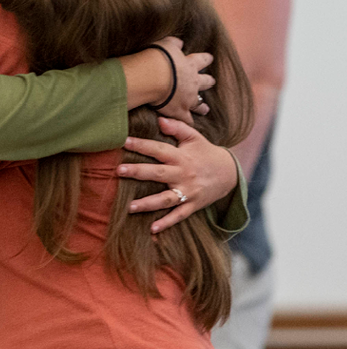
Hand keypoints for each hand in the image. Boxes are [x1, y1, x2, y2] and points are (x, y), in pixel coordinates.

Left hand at [117, 117, 237, 232]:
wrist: (230, 174)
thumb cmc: (206, 153)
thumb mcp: (194, 138)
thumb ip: (177, 128)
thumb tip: (159, 119)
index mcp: (181, 157)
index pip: (159, 150)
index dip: (141, 145)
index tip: (123, 141)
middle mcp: (183, 175)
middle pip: (158, 174)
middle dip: (138, 172)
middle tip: (118, 170)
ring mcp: (188, 192)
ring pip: (166, 199)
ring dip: (148, 204)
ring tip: (130, 207)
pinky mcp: (193, 205)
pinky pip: (179, 216)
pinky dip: (166, 223)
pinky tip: (152, 229)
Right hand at [152, 37, 214, 122]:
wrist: (151, 77)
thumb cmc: (157, 58)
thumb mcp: (166, 44)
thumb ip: (174, 44)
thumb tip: (179, 43)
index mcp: (190, 65)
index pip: (203, 60)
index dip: (206, 59)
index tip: (209, 58)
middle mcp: (193, 82)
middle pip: (205, 82)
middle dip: (208, 81)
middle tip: (211, 81)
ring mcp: (188, 98)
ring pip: (199, 104)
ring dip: (202, 106)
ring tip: (205, 109)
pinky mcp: (179, 111)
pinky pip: (186, 119)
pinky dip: (187, 121)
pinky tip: (188, 124)